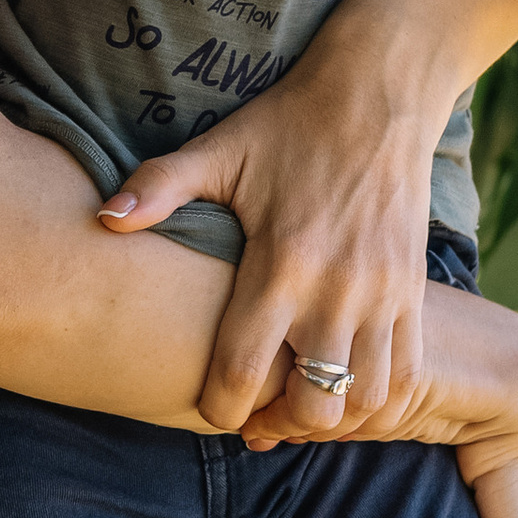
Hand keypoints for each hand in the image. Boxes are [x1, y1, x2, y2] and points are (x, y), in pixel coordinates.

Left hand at [98, 56, 430, 439]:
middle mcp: (336, 289)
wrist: (378, 94)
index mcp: (281, 262)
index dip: (220, 408)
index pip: (244, 369)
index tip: (210, 409)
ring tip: (298, 401)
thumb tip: (104, 219)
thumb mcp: (219, 150)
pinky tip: (344, 387)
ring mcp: (383, 295)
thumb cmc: (288, 124)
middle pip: (313, 404)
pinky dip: (376, 399)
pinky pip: (406, 375)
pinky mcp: (413, 292)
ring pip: (365, 401)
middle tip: (255, 411)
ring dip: (329, 415)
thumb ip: (159, 187)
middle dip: (277, 422)